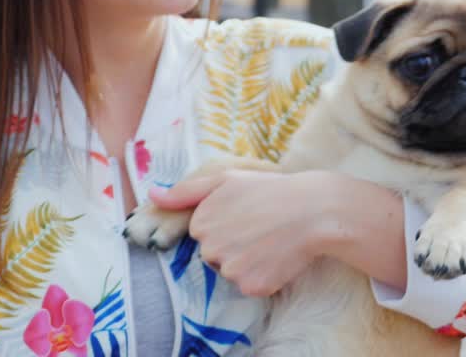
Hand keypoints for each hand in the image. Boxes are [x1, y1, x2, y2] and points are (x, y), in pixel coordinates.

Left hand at [148, 169, 337, 296]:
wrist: (314, 210)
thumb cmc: (270, 190)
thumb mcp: (226, 180)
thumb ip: (185, 191)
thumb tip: (151, 196)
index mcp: (201, 221)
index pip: (203, 234)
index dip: (224, 224)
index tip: (245, 213)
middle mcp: (210, 247)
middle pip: (214, 256)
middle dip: (233, 245)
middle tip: (260, 226)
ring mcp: (230, 269)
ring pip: (231, 272)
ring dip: (248, 261)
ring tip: (270, 239)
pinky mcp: (251, 286)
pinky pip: (250, 286)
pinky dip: (263, 276)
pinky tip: (277, 256)